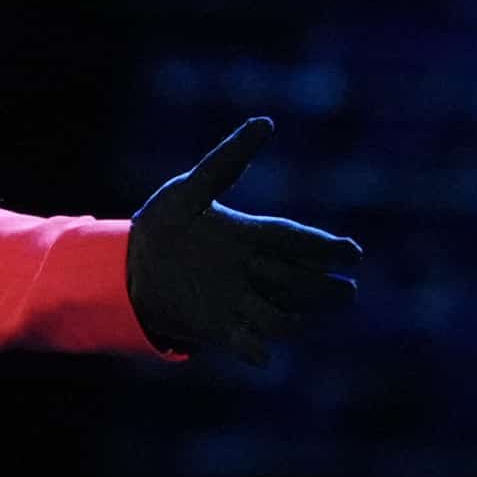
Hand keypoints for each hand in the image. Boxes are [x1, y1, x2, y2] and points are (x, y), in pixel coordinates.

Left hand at [126, 118, 362, 364]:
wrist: (124, 268)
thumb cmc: (161, 225)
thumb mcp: (189, 190)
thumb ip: (227, 161)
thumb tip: (266, 122)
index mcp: (251, 236)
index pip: (297, 242)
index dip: (326, 248)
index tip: (352, 252)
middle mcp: (253, 271)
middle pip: (302, 281)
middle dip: (325, 288)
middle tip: (346, 290)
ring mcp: (239, 302)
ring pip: (284, 314)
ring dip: (297, 316)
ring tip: (305, 316)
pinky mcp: (219, 328)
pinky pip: (246, 342)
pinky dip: (254, 349)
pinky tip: (259, 354)